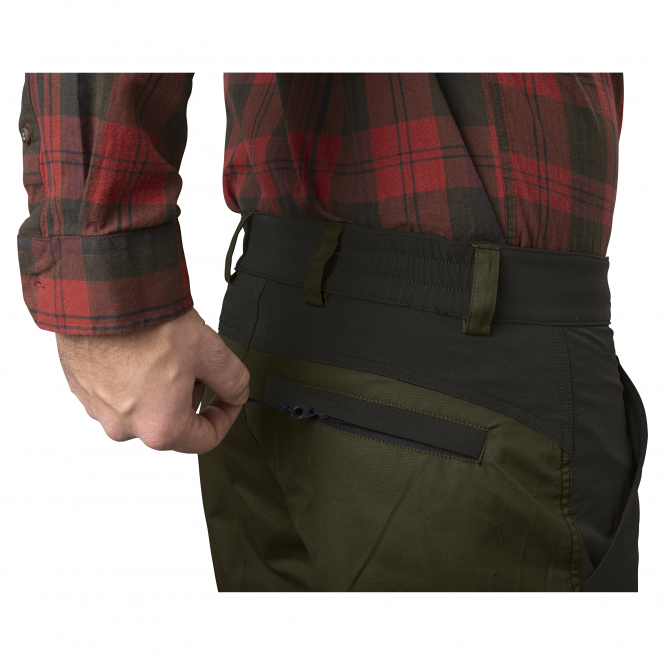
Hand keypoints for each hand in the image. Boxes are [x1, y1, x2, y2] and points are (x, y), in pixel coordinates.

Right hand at [55, 308, 248, 453]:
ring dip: (162, 385)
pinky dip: (134, 376)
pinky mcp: (82, 389)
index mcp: (160, 427)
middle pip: (173, 421)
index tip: (229, 399)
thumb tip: (238, 392)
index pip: (205, 439)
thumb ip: (233, 380)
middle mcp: (124, 427)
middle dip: (192, 394)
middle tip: (196, 362)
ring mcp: (99, 409)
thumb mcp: (210, 352)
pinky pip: (117, 391)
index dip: (225, 416)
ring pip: (144, 406)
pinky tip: (142, 348)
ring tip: (167, 350)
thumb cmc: (149, 325)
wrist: (104, 295)